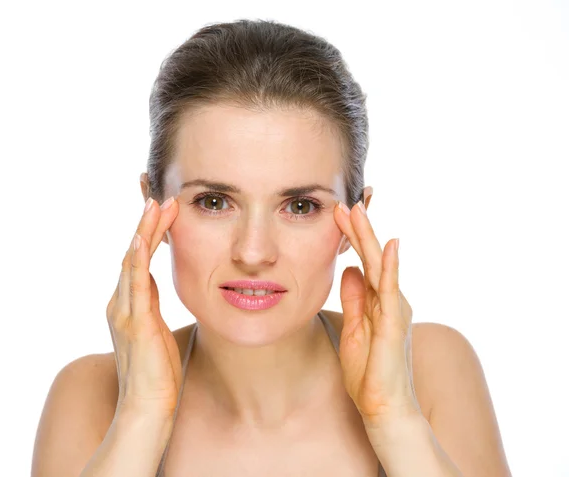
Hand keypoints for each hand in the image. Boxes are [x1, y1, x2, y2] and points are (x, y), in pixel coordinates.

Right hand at [105, 196, 180, 417]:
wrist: (149, 408)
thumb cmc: (157, 373)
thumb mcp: (156, 329)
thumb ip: (150, 303)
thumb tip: (153, 279)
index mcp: (128, 304)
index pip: (137, 259)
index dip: (148, 233)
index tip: (162, 209)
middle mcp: (121, 303)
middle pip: (132, 254)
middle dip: (146, 224)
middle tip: (159, 195)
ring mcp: (125, 312)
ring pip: (132, 262)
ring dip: (144, 232)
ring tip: (156, 204)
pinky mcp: (134, 323)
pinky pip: (134, 285)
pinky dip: (135, 259)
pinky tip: (140, 239)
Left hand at [334, 195, 420, 429]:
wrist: (384, 409)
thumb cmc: (370, 374)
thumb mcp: (355, 328)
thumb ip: (355, 299)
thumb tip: (350, 271)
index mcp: (379, 302)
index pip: (364, 263)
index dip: (352, 239)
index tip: (337, 215)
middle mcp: (391, 301)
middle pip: (372, 258)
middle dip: (358, 230)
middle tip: (345, 203)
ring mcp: (395, 310)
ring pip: (380, 267)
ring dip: (368, 238)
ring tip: (358, 211)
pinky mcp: (395, 324)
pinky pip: (391, 290)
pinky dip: (390, 266)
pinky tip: (388, 245)